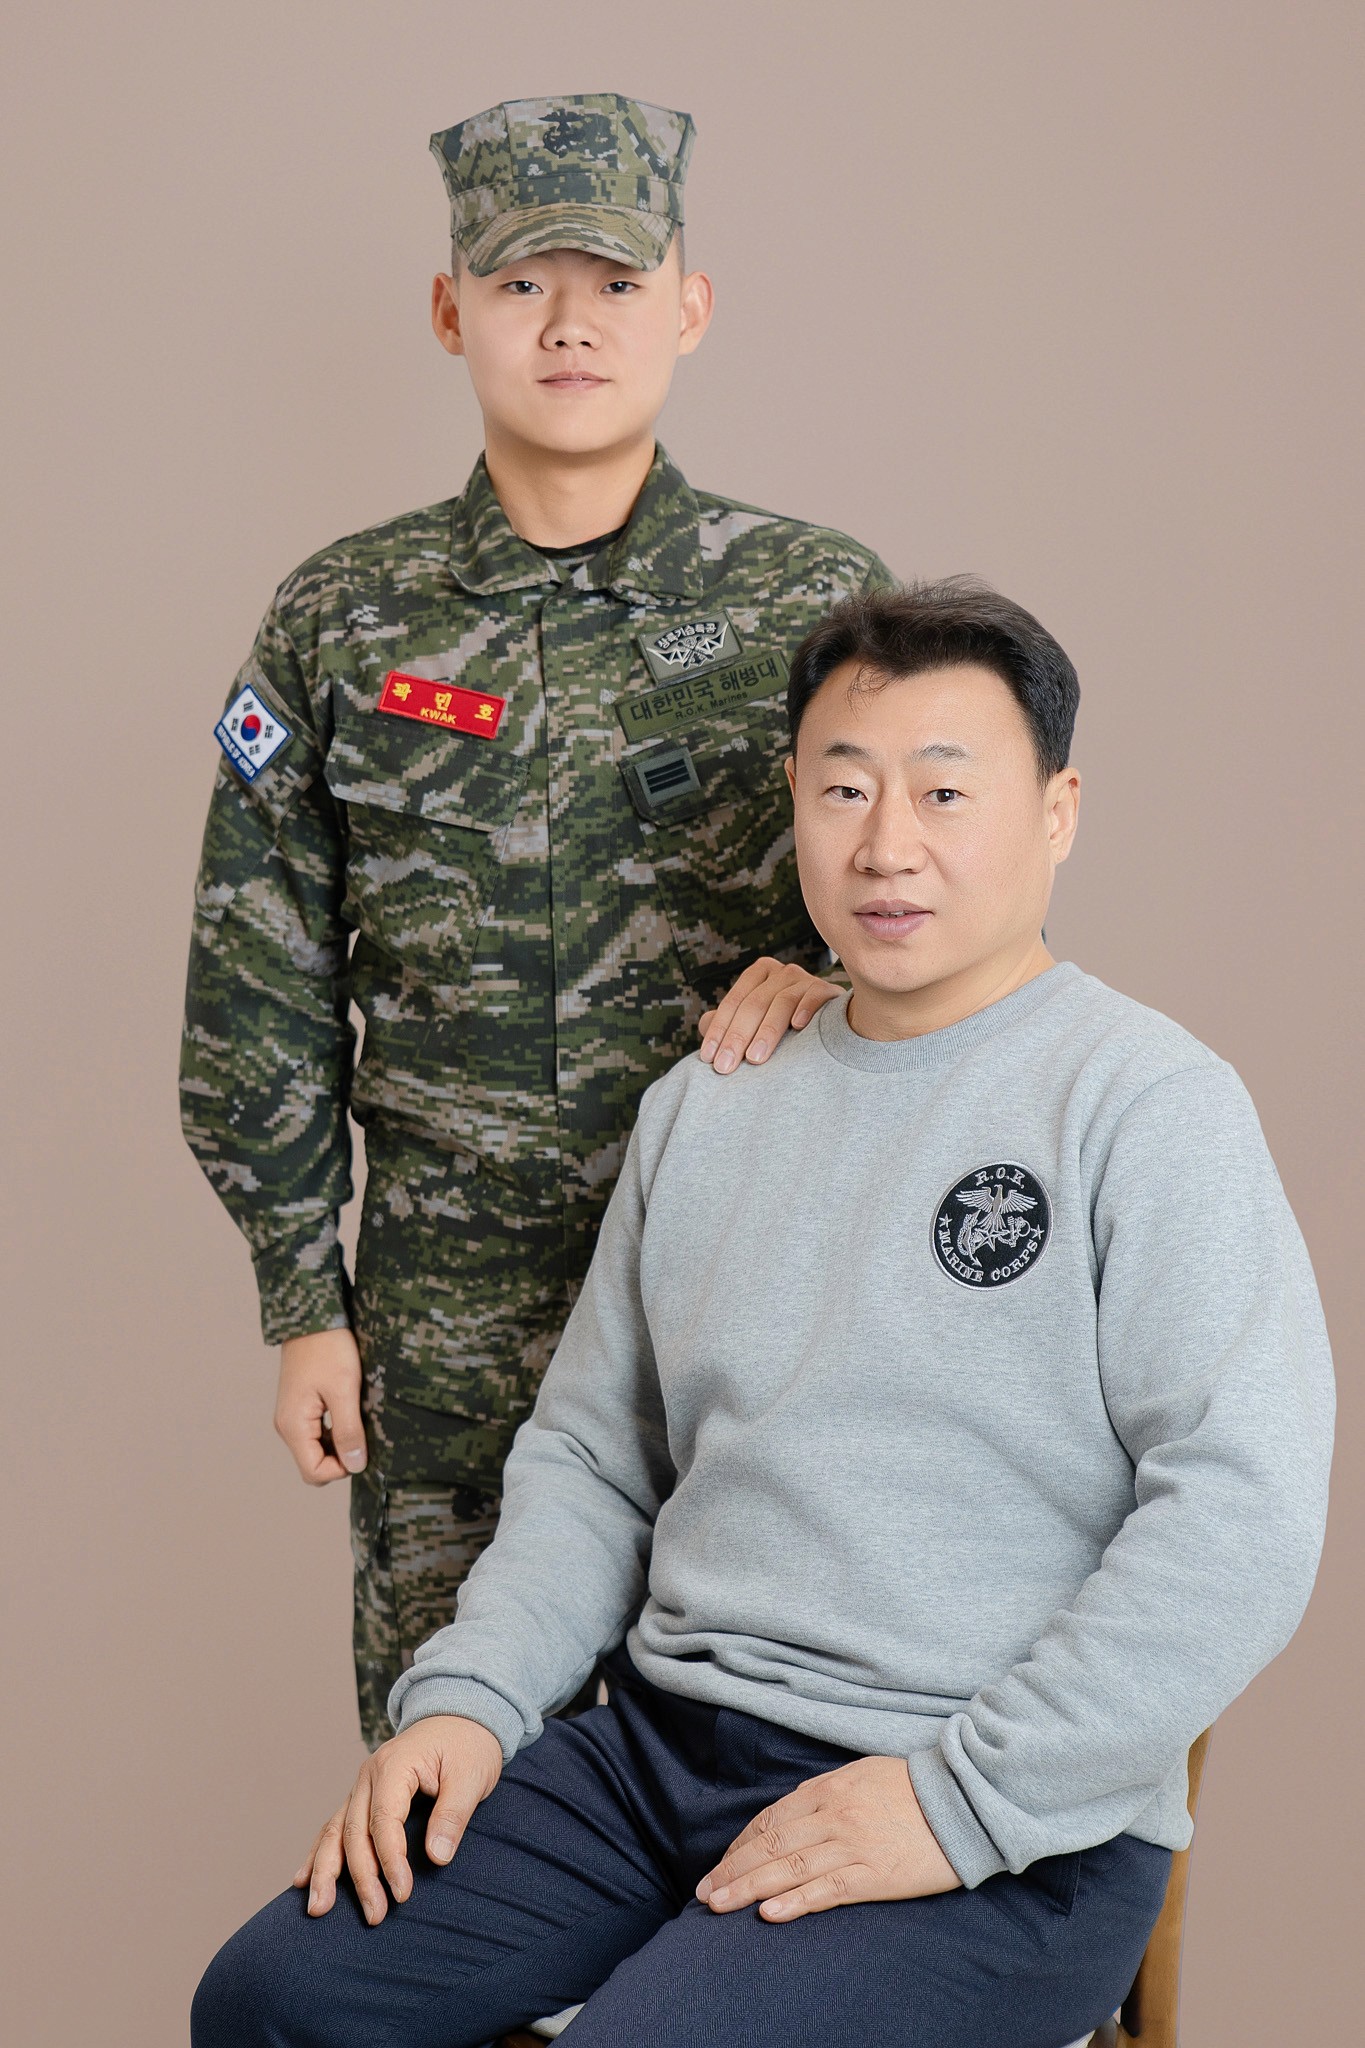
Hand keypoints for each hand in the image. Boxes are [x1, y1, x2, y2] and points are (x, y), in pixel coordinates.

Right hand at [275, 1326, 366, 1484]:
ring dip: (339, 1444)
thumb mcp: (344, 1390)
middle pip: (314, 1464)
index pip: (314, 1472)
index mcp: (293, 1426)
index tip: (363, 1448)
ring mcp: (292, 1416)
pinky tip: (351, 1413)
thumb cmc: (329, 1348)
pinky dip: (334, 1432)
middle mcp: (287, 1426)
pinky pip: (317, 1433)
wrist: (313, 1316)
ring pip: (317, 1449)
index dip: (341, 1469)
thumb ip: (348, 1431)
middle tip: (364, 1434)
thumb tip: (355, 1465)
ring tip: (359, 1420)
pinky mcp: (300, 1407)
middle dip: (340, 1459)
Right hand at [294, 1715, 503, 1923]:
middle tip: (374, 1916)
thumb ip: (453, 1815)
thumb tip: (437, 1858)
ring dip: (325, 1871)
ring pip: (335, 1831)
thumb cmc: (469, 1746)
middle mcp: (369, 1775)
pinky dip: (319, 1853)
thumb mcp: (472, 1776)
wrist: (462, 1716)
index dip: (390, 1861)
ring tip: (317, 1908)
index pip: (383, 1821)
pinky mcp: (363, 1796)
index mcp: (394, 1765)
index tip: (403, 1894)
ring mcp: (362, 1785)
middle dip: (360, 1878)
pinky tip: (303, 1879)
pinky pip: (336, 1826)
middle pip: (354, 1831)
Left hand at [696, 1755, 960, 1920]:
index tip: (722, 1865)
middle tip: (706, 1891)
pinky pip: (828, 1890)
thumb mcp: (861, 1774)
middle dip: (734, 1869)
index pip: (772, 1818)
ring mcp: (853, 1844)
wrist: (962, 1800)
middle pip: (771, 1844)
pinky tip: (770, 1914)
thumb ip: (825, 1791)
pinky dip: (796, 1902)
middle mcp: (834, 1815)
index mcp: (828, 1788)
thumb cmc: (912, 1787)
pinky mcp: (875, 1874)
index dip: (742, 1844)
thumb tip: (792, 1809)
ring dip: (750, 1888)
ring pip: (790, 1868)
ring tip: (720, 1904)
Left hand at [698, 959, 841, 1074]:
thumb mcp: (755, 1021)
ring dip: (766, 1032)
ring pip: (781, 1002)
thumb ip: (728, 1022)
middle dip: (737, 1037)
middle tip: (725, 1066)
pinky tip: (797, 1027)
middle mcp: (782, 973)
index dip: (719, 1031)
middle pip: (754, 1004)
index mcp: (759, 974)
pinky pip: (814, 996)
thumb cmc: (786, 1025)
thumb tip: (704, 1025)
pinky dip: (805, 1009)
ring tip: (755, 1058)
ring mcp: (806, 979)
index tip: (709, 1058)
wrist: (833, 1023)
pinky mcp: (828, 990)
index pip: (733, 1002)